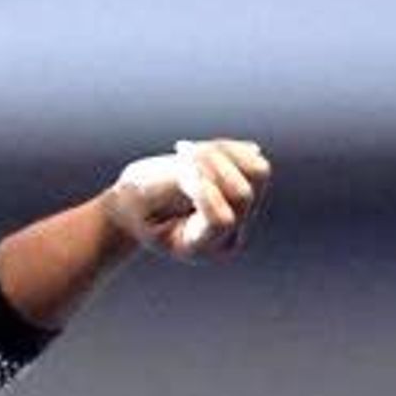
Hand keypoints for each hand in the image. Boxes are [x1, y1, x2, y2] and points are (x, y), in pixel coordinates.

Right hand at [108, 138, 271, 261]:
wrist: (140, 204)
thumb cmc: (138, 201)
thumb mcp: (144, 194)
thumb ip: (180, 178)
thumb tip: (221, 159)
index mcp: (198, 248)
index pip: (221, 220)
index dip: (204, 190)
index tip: (180, 172)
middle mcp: (228, 236)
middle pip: (242, 194)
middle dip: (211, 164)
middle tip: (180, 151)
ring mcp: (243, 215)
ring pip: (257, 173)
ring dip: (222, 152)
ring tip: (189, 149)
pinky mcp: (248, 191)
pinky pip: (255, 161)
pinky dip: (228, 148)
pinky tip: (200, 150)